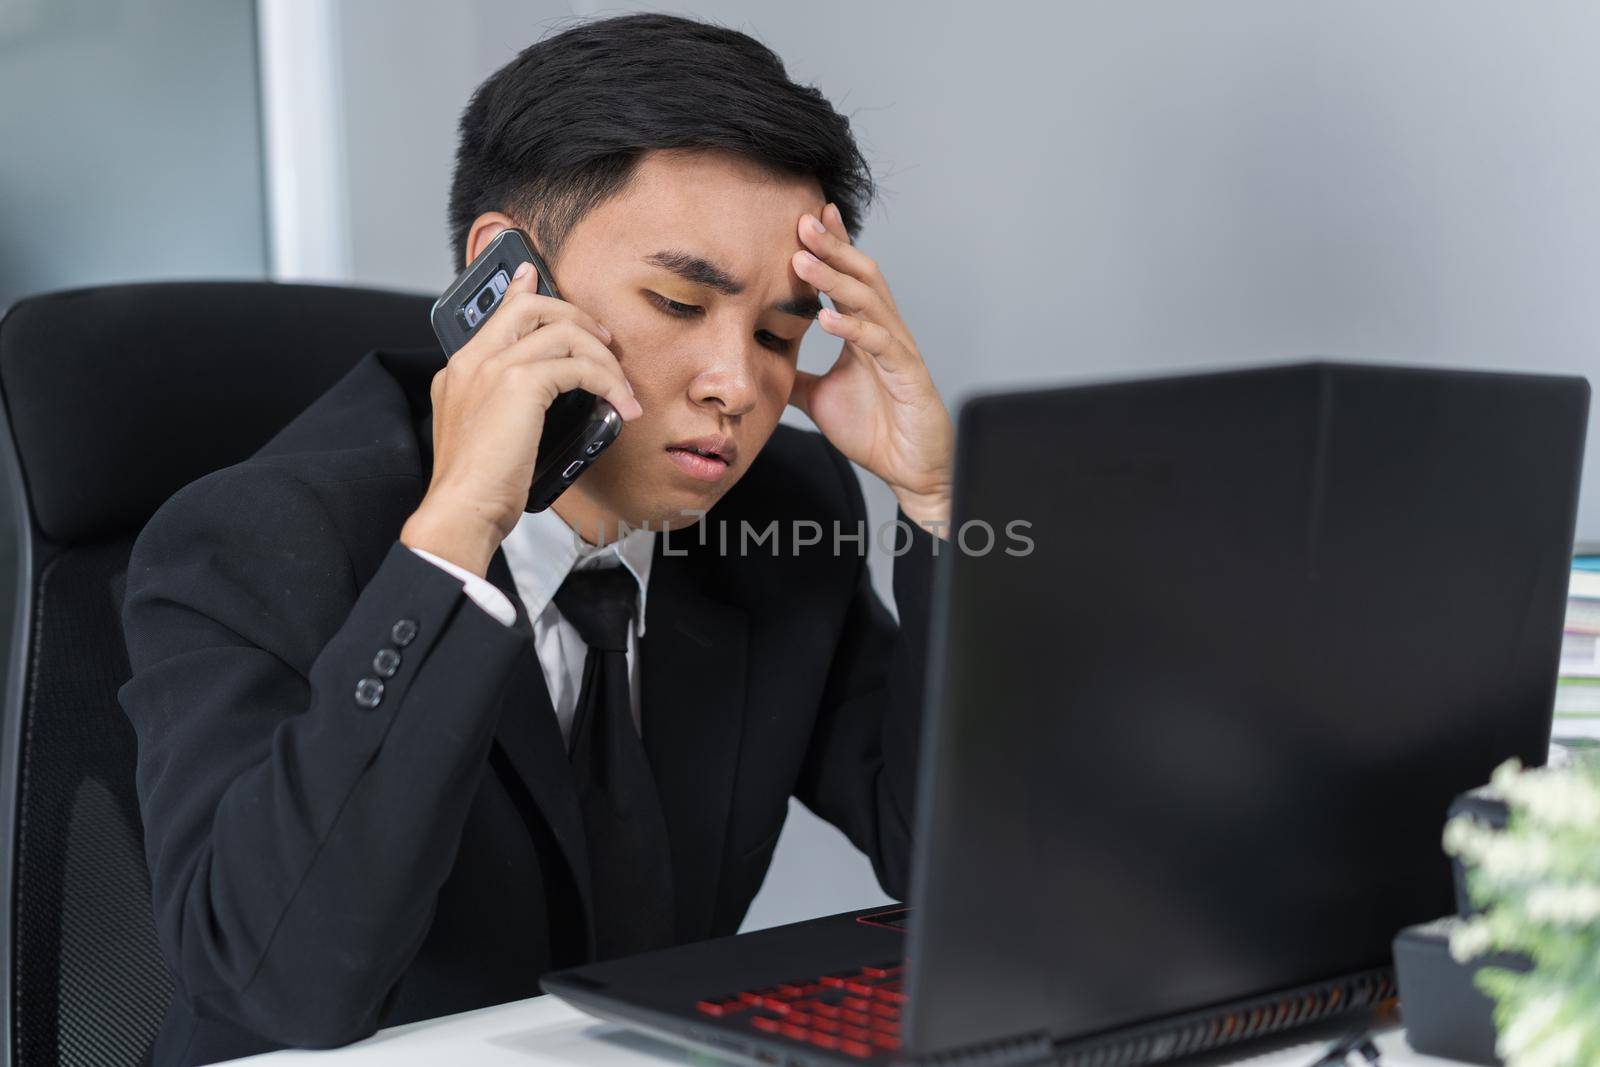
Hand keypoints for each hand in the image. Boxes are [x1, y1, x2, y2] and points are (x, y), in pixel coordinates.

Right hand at [400, 262, 642, 575]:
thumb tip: (538, 405)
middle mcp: (473, 360)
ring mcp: (493, 368)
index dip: (521, 291)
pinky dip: (608, 383)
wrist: (460, 510)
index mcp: (459, 371)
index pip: (495, 314)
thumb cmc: (476, 488)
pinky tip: (620, 405)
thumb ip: (501, 408)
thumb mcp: (483, 438)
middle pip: (533, 308)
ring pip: (564, 333)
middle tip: (605, 341)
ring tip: (623, 390)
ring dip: (604, 360)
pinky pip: (579, 366)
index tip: (535, 277)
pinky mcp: (519, 384)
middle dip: (577, 316)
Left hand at [788, 203, 953, 534]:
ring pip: (869, 302)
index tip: (806, 216)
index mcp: (866, 332)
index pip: (848, 280)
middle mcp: (884, 332)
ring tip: (803, 260)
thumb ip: (797, 374)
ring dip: (836, 279)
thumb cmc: (873, 430)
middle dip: (833, 247)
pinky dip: (852, 329)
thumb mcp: (819, 398)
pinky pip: (879, 344)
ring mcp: (898, 351)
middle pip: (861, 277)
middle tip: (802, 220)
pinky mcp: (908, 375)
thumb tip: (763, 360)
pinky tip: (827, 318)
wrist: (908, 469)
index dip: (832, 247)